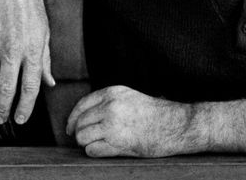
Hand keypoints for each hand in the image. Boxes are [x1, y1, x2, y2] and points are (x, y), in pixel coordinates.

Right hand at [0, 0, 54, 124]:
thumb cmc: (31, 7)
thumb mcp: (45, 33)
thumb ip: (45, 60)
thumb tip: (49, 81)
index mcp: (33, 51)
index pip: (31, 87)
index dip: (26, 106)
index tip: (21, 118)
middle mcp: (13, 51)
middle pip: (7, 89)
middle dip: (4, 109)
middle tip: (2, 120)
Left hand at [66, 86, 204, 156]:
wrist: (174, 124)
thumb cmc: (154, 113)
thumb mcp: (129, 98)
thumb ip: (108, 103)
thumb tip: (83, 117)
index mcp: (113, 93)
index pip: (81, 105)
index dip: (72, 119)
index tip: (71, 128)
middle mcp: (110, 106)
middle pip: (79, 123)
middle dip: (81, 133)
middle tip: (89, 139)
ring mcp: (112, 124)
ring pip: (82, 137)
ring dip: (88, 143)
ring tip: (101, 144)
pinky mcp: (116, 142)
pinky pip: (92, 150)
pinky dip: (96, 152)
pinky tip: (107, 149)